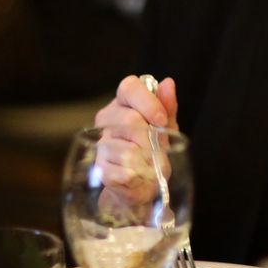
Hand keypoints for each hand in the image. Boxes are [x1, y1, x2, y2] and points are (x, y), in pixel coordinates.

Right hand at [91, 76, 179, 203]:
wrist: (144, 184)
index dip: (147, 102)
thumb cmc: (154, 150)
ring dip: (146, 160)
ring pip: (127, 149)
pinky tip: (139, 175)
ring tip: (149, 164)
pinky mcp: (100, 168)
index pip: (129, 87)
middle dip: (150, 138)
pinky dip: (138, 176)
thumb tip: (167, 83)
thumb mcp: (166, 126)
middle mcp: (107, 119)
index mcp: (124, 103)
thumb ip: (167, 106)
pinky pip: (123, 171)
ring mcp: (100, 143)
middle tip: (157, 149)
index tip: (161, 120)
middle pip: (128, 119)